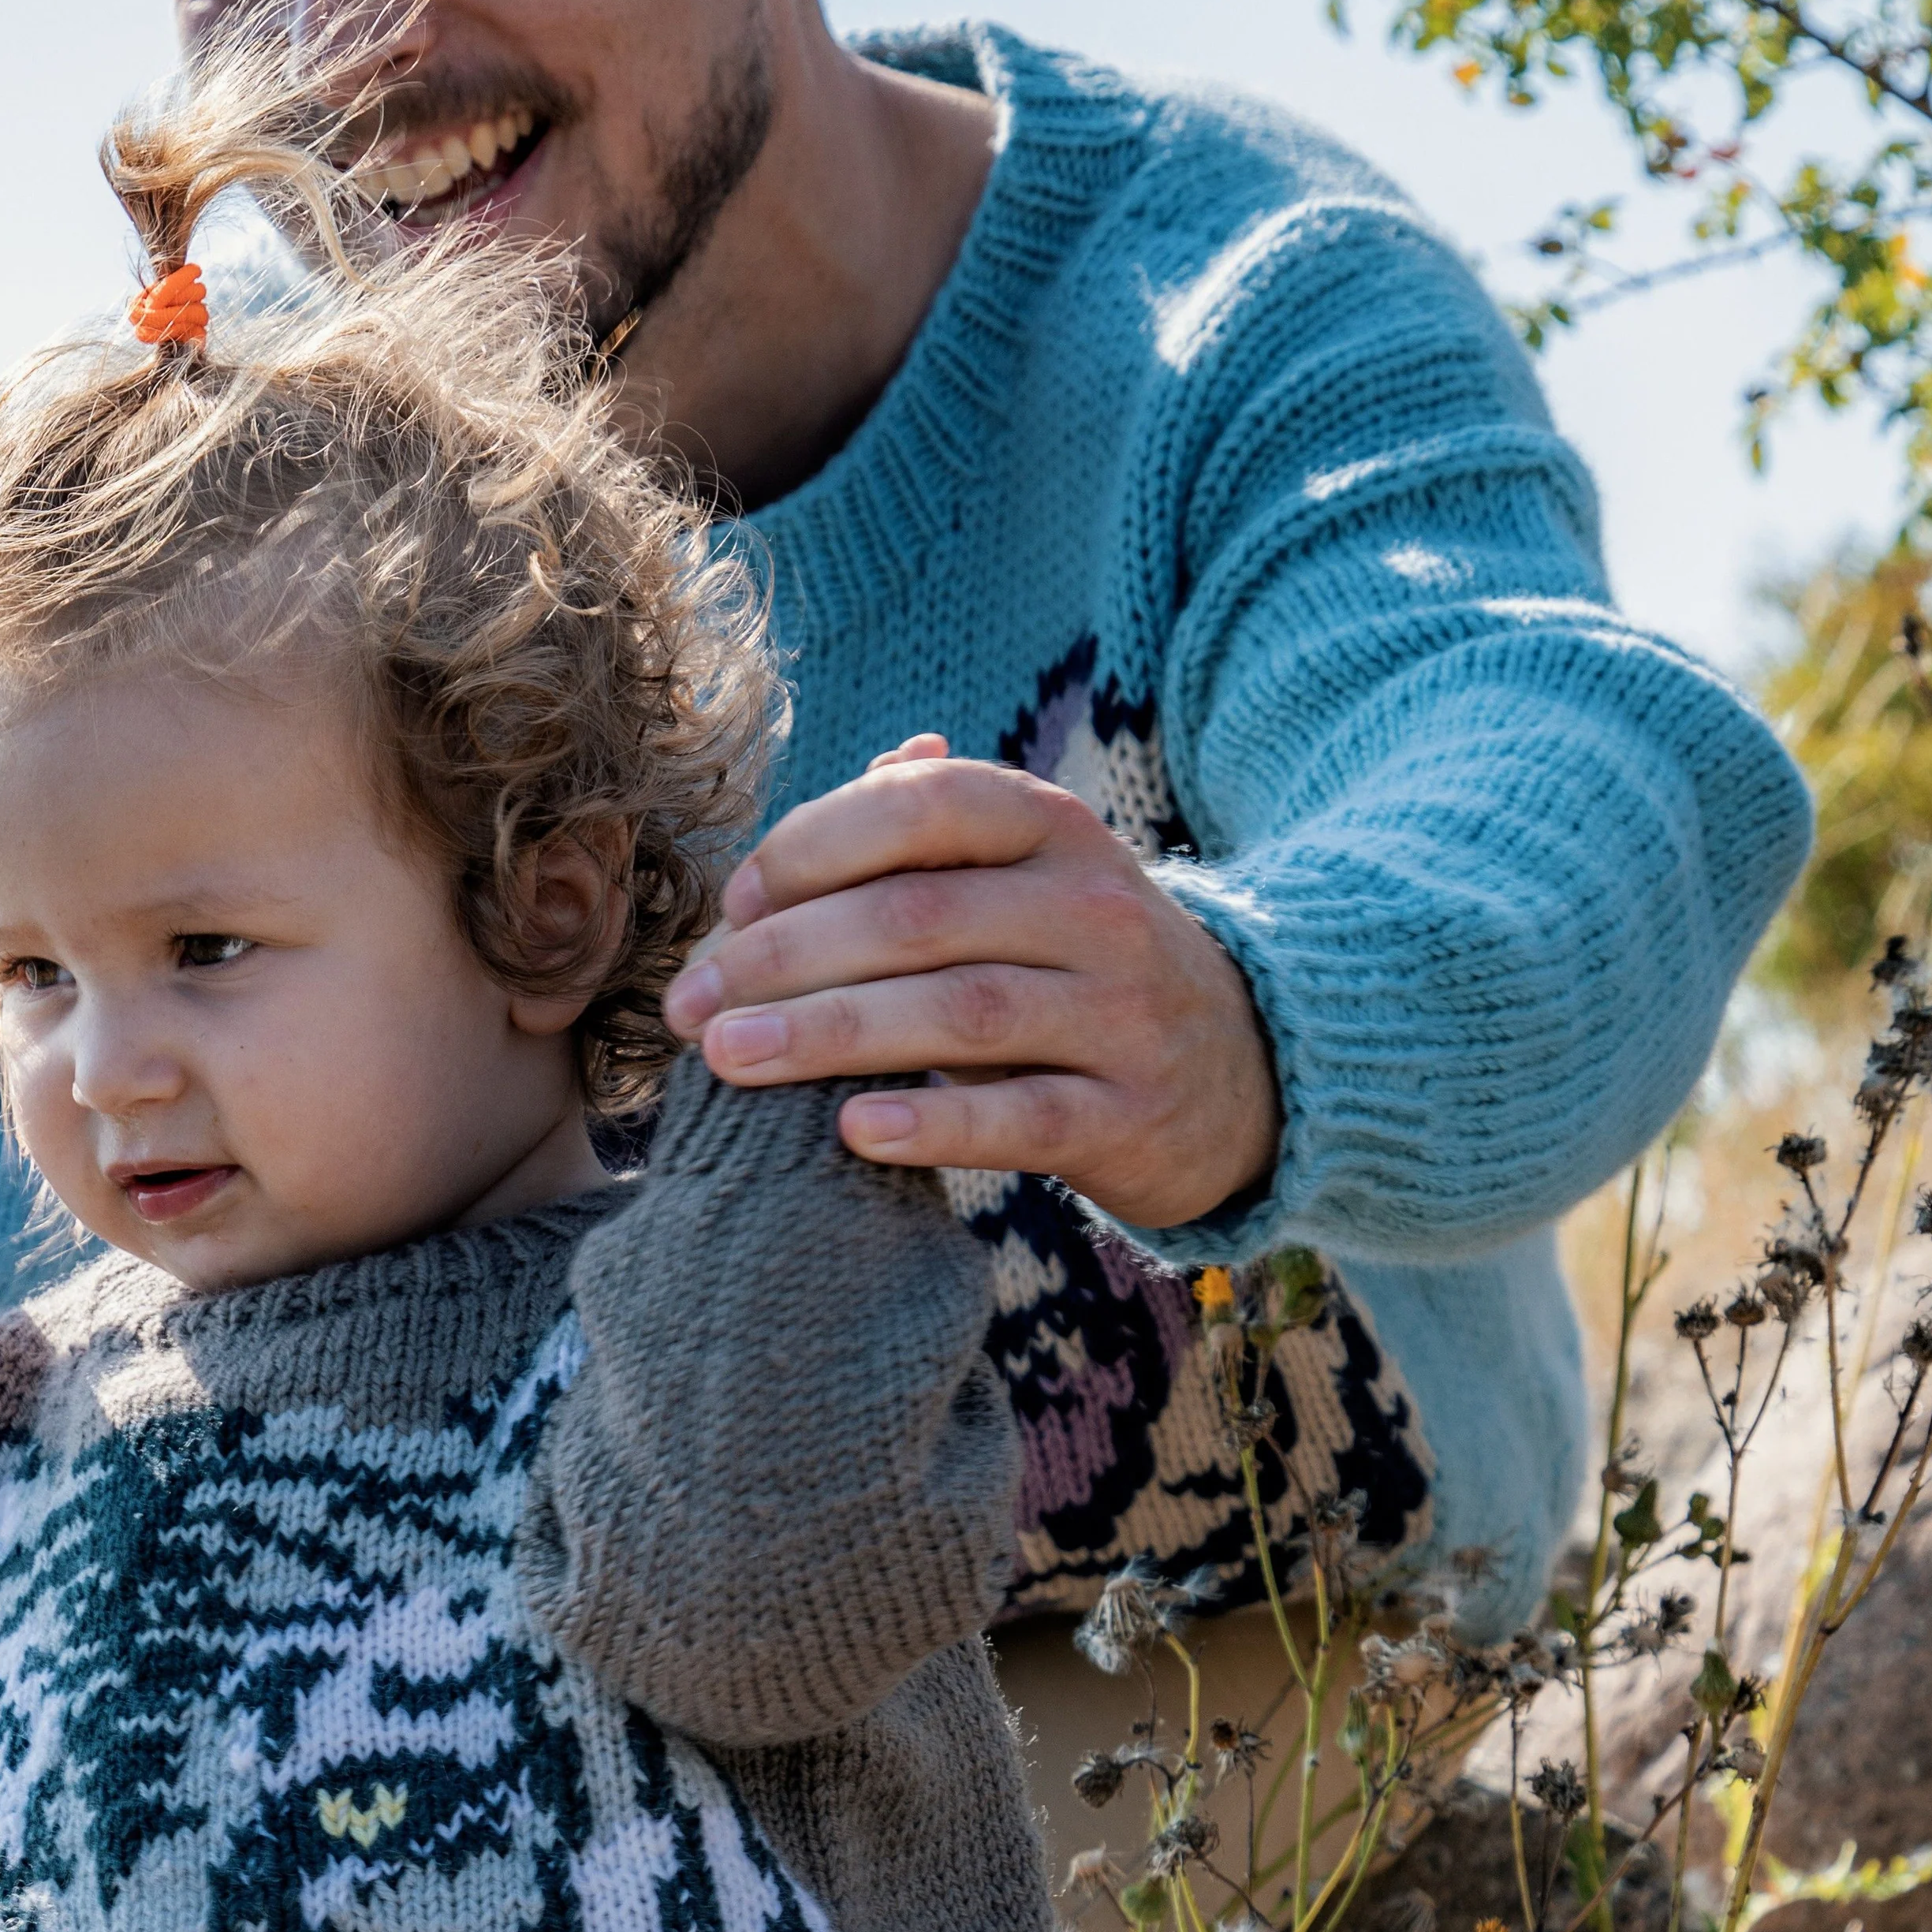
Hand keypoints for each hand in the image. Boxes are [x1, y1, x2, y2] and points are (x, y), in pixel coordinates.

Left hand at [662, 739, 1279, 1229]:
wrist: (1241, 1072)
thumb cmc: (1076, 967)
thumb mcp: (1023, 880)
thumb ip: (928, 839)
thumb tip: (829, 800)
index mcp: (1053, 829)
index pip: (921, 810)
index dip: (812, 849)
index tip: (733, 908)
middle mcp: (1094, 909)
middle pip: (917, 918)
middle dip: (784, 959)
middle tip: (690, 1007)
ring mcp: (1121, 1013)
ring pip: (959, 1013)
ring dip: (829, 1034)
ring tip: (729, 1059)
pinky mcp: (1129, 1114)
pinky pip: (1019, 1118)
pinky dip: (932, 1124)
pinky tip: (850, 1130)